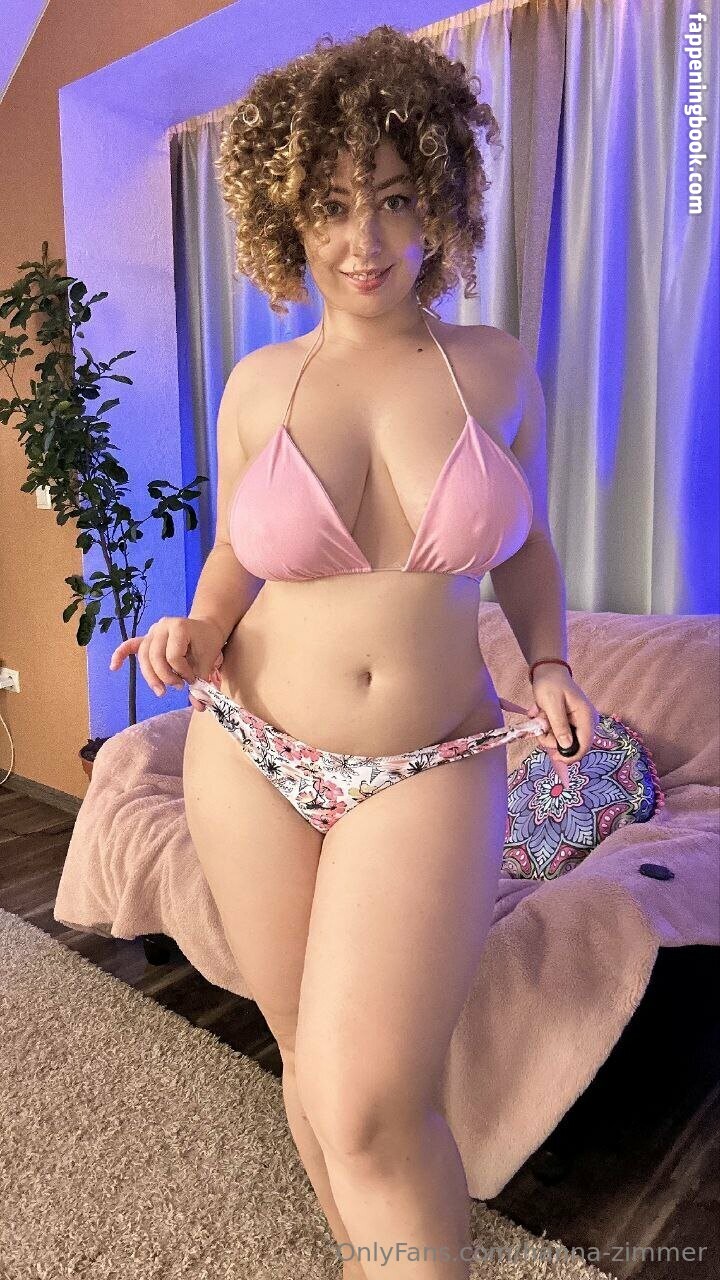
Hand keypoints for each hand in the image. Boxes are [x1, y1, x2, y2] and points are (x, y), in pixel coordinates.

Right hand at [109, 616, 225, 711]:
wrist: (206, 628)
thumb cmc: (207, 644)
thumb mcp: (207, 662)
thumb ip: (201, 684)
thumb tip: (199, 707)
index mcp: (179, 627)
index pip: (173, 656)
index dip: (183, 672)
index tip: (192, 679)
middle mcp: (162, 627)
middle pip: (154, 656)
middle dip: (165, 677)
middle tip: (178, 687)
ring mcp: (152, 631)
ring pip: (143, 656)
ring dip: (151, 676)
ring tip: (161, 690)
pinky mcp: (147, 637)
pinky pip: (131, 645)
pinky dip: (121, 655)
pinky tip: (114, 667)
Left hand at [526, 668, 599, 787]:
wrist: (547, 670)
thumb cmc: (550, 684)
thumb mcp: (552, 704)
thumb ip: (559, 725)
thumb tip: (567, 747)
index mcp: (586, 716)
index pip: (585, 745)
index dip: (571, 756)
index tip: (554, 757)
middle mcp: (585, 722)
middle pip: (572, 745)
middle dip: (553, 741)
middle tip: (539, 729)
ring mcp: (577, 722)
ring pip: (562, 740)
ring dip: (547, 733)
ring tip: (539, 717)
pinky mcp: (569, 722)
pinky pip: (558, 733)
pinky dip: (547, 728)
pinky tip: (541, 715)